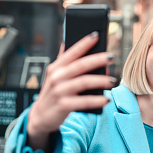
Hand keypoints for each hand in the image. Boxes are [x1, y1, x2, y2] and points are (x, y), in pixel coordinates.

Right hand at [27, 32, 116, 149]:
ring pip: (83, 82)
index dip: (83, 43)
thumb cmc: (53, 95)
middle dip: (97, 59)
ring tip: (113, 80)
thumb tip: (70, 43)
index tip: (96, 35)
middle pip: (80, 65)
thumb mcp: (55, 77)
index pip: (71, 52)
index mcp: (56, 68)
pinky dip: (96, 100)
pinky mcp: (63, 106)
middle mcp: (56, 78)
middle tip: (112, 56)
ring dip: (100, 80)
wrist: (40, 118)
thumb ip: (65, 62)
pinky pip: (84, 101)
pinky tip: (106, 99)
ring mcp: (59, 92)